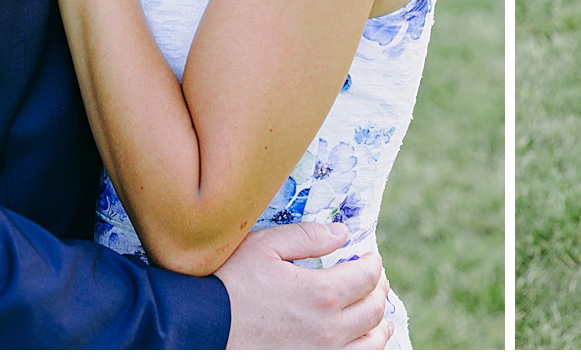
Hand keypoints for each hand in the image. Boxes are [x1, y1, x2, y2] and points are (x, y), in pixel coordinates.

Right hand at [217, 222, 392, 349]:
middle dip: (378, 289)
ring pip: (372, 344)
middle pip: (373, 308)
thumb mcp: (265, 247)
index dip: (373, 262)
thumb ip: (308, 237)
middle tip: (374, 280)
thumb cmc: (229, 285)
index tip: (370, 257)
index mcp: (321, 294)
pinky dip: (365, 350)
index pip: (367, 275)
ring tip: (378, 316)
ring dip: (379, 325)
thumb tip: (342, 233)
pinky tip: (361, 342)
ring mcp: (321, 356)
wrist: (200, 329)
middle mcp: (328, 330)